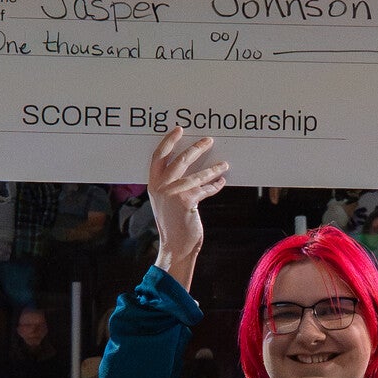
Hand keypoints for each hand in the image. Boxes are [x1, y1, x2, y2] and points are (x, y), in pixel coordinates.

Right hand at [146, 128, 227, 286]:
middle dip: (196, 148)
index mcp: (153, 184)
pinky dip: (214, 186)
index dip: (168, 141)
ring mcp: (172, 194)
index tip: (179, 129)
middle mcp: (160, 187)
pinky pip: (204, 189)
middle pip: (180, 160)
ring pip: (196, 175)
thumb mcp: (167, 202)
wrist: (175, 247)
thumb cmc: (173, 224)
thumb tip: (193, 167)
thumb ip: (173, 185)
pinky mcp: (186, 202)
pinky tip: (222, 182)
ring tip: (224, 164)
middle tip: (209, 140)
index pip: (158, 156)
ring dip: (212, 169)